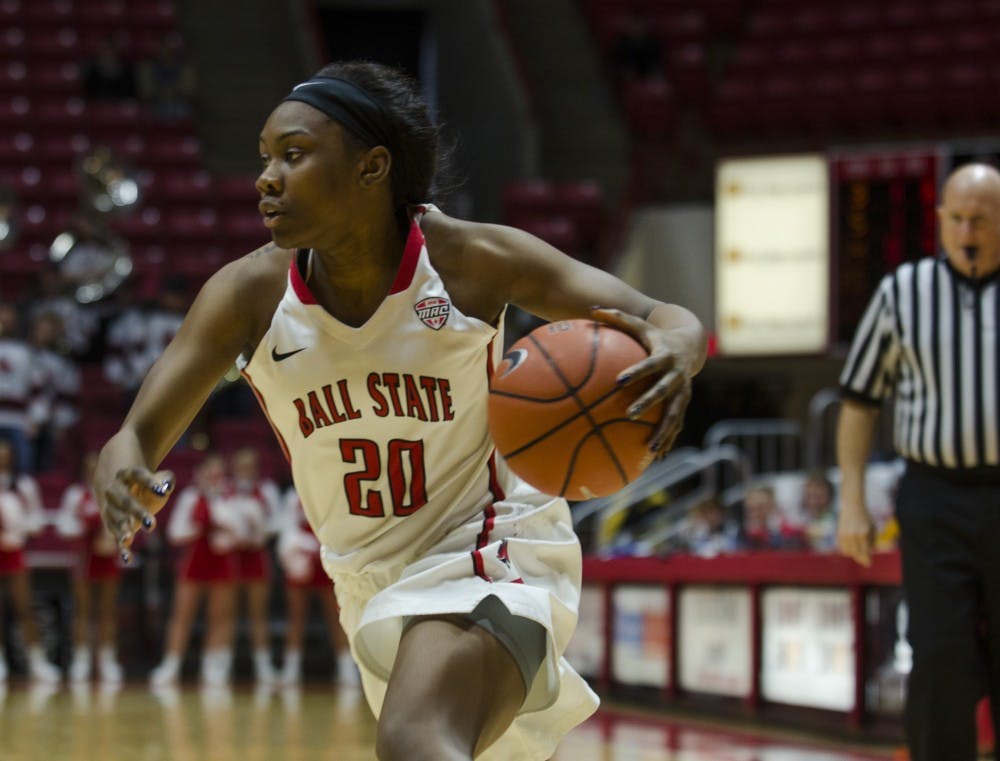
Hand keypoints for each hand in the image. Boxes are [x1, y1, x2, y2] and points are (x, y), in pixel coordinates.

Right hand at [99, 467, 173, 562]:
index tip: (163, 492)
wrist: (117, 486)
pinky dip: (121, 548)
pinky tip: (128, 559)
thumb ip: (165, 480)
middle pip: (125, 501)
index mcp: (126, 474)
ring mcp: (110, 508)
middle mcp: (114, 491)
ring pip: (115, 519)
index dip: (150, 483)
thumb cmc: (145, 484)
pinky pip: (115, 536)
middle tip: (151, 525)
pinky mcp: (111, 524)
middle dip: (137, 512)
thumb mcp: (156, 478)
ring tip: (129, 538)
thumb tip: (166, 486)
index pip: (138, 476)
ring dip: (122, 529)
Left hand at [591, 307, 696, 459]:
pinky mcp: (684, 403)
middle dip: (647, 403)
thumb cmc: (656, 335)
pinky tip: (656, 458)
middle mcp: (676, 375)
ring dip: (664, 431)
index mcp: (664, 356)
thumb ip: (617, 317)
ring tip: (650, 449)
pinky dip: (669, 440)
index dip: (637, 371)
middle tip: (629, 414)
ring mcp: (682, 391)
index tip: (620, 380)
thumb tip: (591, 309)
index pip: (649, 364)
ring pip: (674, 414)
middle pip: (662, 391)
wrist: (691, 343)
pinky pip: (676, 425)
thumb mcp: (640, 325)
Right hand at [836, 500, 875, 566]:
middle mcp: (853, 534)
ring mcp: (845, 533)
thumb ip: (872, 541)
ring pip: (847, 551)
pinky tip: (851, 548)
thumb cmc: (865, 517)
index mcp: (863, 533)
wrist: (852, 506)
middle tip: (864, 560)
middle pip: (855, 553)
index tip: (868, 564)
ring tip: (857, 552)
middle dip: (860, 558)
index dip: (867, 559)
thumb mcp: (872, 528)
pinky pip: (841, 547)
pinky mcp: (839, 533)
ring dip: (853, 554)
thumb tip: (869, 553)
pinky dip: (846, 550)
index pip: (864, 551)